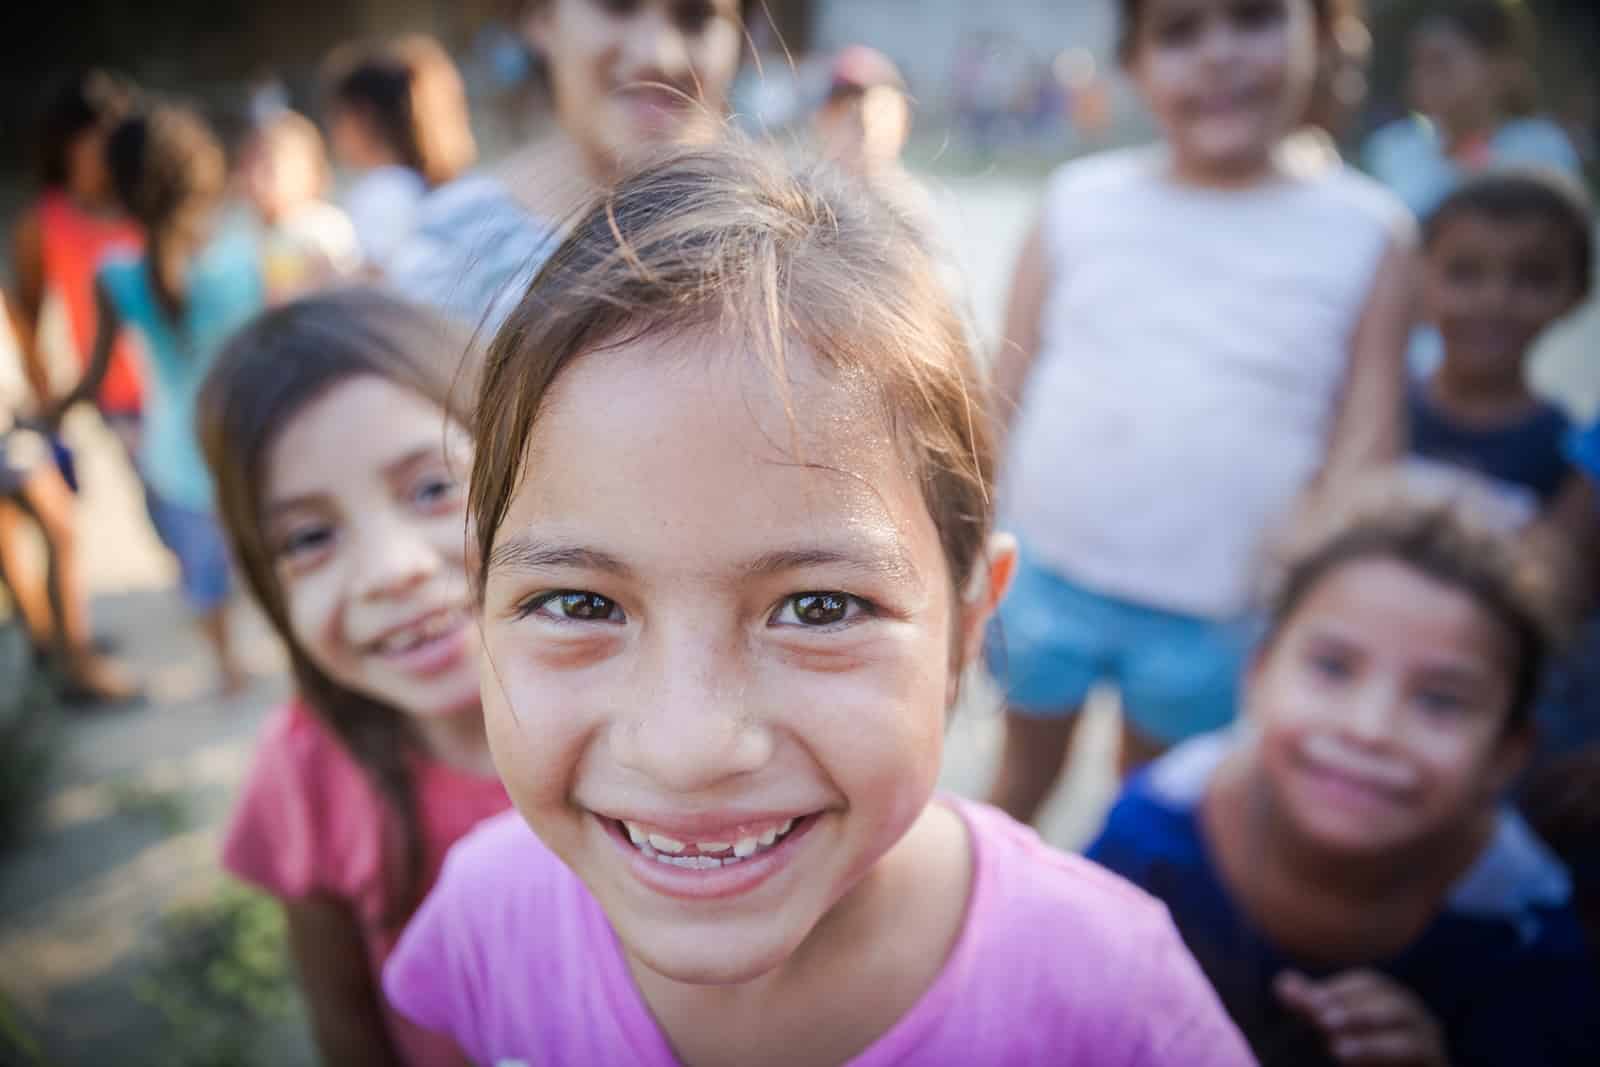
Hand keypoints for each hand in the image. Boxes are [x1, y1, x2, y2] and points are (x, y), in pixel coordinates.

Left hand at [1275, 969, 1447, 1065]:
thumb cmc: (1364, 1054)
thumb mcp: (1335, 1031)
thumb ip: (1312, 1008)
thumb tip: (1283, 984)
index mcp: (1393, 1000)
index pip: (1369, 984)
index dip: (1339, 991)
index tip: (1309, 1002)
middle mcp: (1418, 1017)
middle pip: (1391, 1003)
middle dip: (1354, 1011)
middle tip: (1319, 1019)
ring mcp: (1431, 1042)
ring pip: (1406, 1035)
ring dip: (1370, 1040)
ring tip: (1336, 1048)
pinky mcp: (1436, 1064)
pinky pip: (1416, 1055)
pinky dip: (1382, 1055)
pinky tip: (1349, 1059)